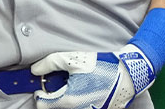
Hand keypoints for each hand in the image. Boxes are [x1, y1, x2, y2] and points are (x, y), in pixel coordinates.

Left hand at [31, 45, 154, 108]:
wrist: (129, 74)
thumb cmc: (101, 66)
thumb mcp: (72, 59)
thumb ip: (49, 64)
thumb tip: (35, 70)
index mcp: (68, 100)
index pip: (42, 105)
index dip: (40, 94)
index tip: (43, 87)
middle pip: (56, 108)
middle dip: (55, 97)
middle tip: (61, 84)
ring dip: (68, 100)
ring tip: (77, 86)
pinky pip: (84, 108)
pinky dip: (81, 102)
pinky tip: (88, 90)